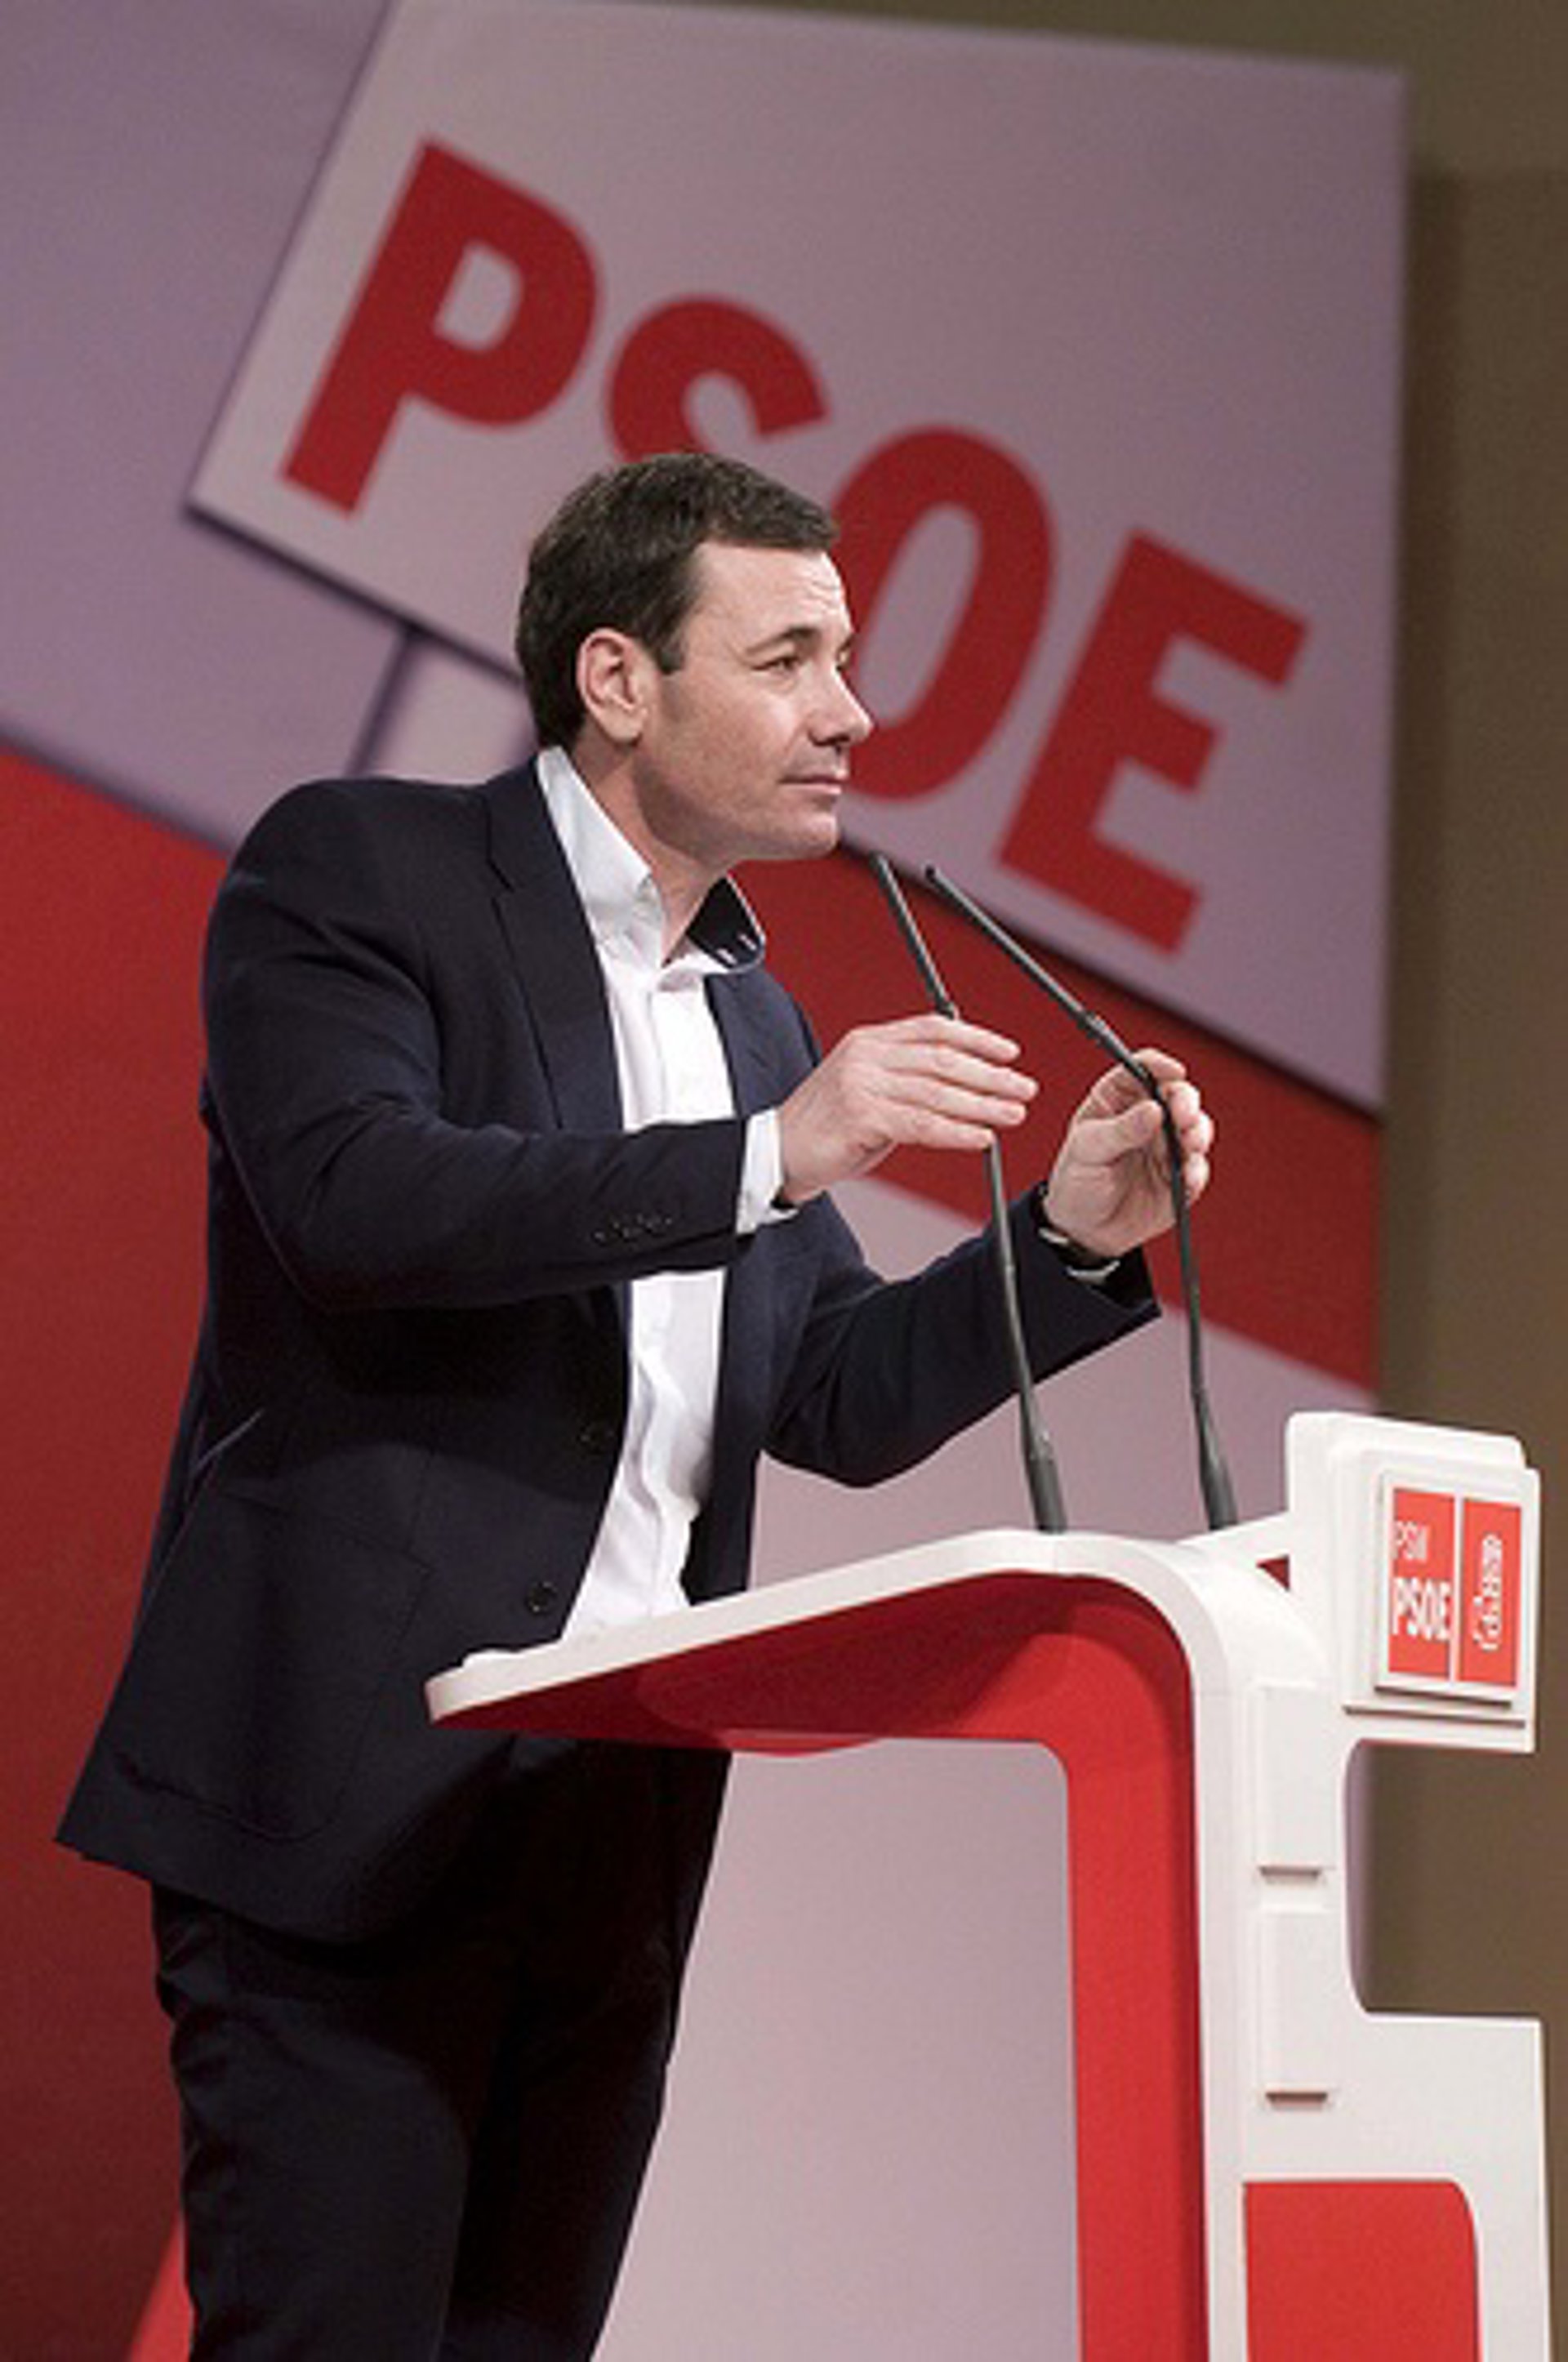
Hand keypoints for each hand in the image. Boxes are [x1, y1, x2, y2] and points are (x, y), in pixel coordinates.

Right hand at [778, 1014, 1036, 1202]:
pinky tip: (980, 1137)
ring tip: (1012, 1114)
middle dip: (989, 1075)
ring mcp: (861, 1084)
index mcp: (869, 1041)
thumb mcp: (869, 1087)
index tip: (1009, 1053)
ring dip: (982, 1105)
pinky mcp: (862, 1117)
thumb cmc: (828, 1126)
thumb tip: (964, 1082)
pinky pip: (922, 1124)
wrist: (779, 1152)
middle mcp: (866, 1056)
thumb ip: (908, 1078)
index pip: (933, 1028)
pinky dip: (956, 1131)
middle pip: (942, 1059)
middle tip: (1022, 1088)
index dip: (976, 1038)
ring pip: (937, 1092)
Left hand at [1042, 1051, 1212, 1257]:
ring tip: (1191, 1144)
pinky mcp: (1179, 1176)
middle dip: (1187, 1101)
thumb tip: (1154, 1109)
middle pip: (1178, 1094)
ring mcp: (1165, 1146)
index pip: (1142, 1069)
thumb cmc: (1076, 1182)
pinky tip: (1187, 1176)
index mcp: (1116, 1100)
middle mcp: (1146, 1118)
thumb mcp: (1088, 1151)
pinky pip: (1197, 1167)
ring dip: (1199, 1133)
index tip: (1175, 1072)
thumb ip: (1121, 1129)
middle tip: (1184, 1117)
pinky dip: (1197, 1169)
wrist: (1083, 1231)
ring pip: (1196, 1127)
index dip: (1161, 1066)